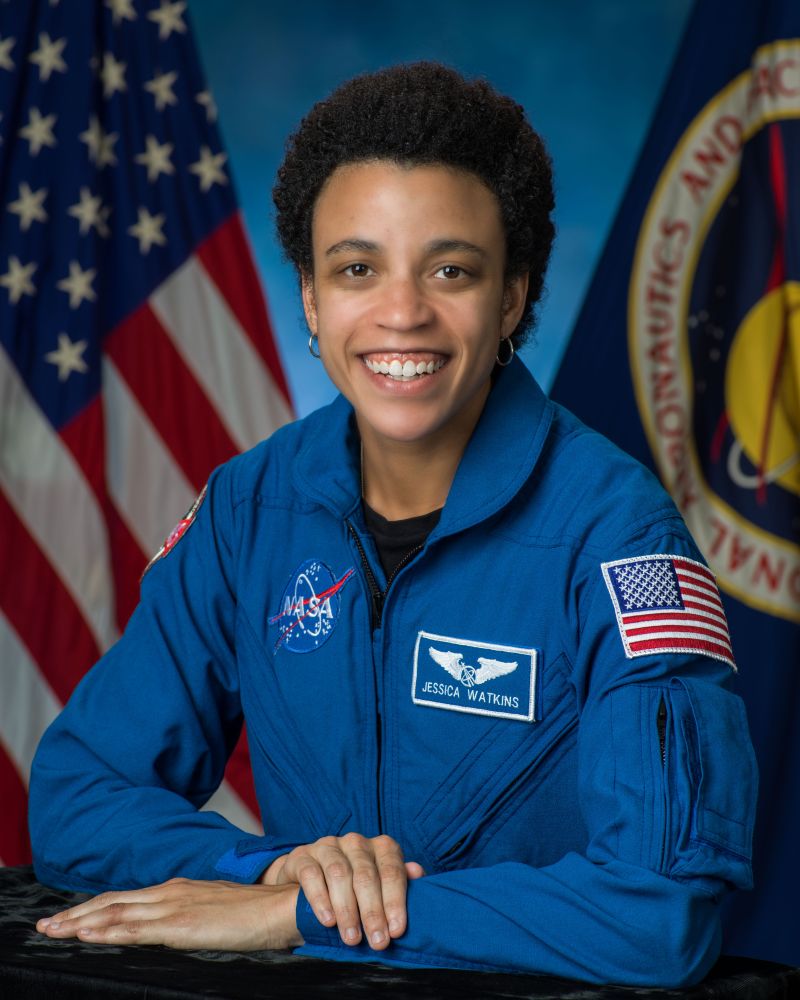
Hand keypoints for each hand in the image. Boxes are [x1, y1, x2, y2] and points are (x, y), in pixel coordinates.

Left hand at [36, 878, 303, 950]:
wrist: (280, 906)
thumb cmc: (253, 913)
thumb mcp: (212, 910)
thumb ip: (187, 914)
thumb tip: (169, 927)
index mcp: (177, 889)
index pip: (125, 897)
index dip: (93, 907)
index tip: (67, 918)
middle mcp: (169, 892)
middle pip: (112, 902)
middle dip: (75, 914)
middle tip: (45, 927)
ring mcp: (174, 906)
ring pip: (116, 913)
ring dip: (80, 923)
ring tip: (52, 932)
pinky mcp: (181, 924)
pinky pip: (136, 929)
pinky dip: (107, 930)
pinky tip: (87, 935)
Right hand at [261, 833, 424, 950]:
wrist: (306, 883)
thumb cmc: (353, 889)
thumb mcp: (379, 887)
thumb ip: (399, 883)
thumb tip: (418, 873)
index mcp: (380, 847)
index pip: (392, 870)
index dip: (395, 901)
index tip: (397, 930)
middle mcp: (355, 842)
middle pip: (367, 875)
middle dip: (373, 911)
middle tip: (377, 941)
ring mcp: (328, 846)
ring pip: (340, 873)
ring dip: (347, 909)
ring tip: (352, 938)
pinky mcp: (302, 855)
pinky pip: (311, 874)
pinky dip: (320, 899)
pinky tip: (328, 921)